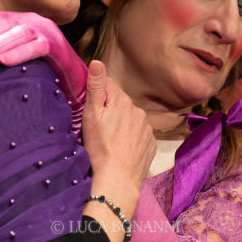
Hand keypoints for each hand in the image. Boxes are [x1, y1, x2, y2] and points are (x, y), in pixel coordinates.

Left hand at [0, 0, 87, 112]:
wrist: (73, 75)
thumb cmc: (42, 61)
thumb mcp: (18, 45)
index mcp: (21, 18)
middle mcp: (32, 20)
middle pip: (3, 25)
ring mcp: (46, 31)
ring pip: (17, 35)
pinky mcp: (56, 46)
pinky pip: (36, 48)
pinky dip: (18, 54)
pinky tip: (3, 62)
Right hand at [82, 60, 155, 233]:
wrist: (118, 180)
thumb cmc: (100, 147)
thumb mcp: (92, 115)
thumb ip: (96, 86)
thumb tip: (97, 61)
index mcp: (122, 101)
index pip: (109, 86)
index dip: (98, 93)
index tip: (90, 105)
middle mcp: (138, 111)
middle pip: (120, 103)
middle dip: (110, 110)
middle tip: (98, 127)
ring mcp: (147, 128)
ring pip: (131, 119)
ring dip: (122, 124)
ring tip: (110, 141)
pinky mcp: (151, 144)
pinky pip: (139, 135)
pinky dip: (131, 139)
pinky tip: (121, 149)